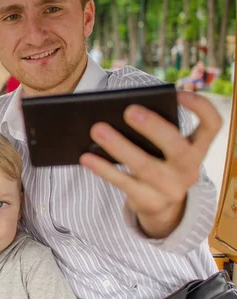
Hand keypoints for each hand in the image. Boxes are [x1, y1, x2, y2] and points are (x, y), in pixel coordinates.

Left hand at [79, 91, 221, 238]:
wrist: (159, 205)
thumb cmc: (157, 163)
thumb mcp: (164, 150)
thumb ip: (153, 132)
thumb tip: (117, 112)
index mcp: (197, 148)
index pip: (212, 125)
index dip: (200, 107)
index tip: (178, 93)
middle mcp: (190, 169)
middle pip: (176, 145)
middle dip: (153, 126)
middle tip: (128, 110)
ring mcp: (172, 188)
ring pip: (145, 166)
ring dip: (119, 146)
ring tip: (96, 129)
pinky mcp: (150, 202)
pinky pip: (123, 183)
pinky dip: (103, 169)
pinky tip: (86, 157)